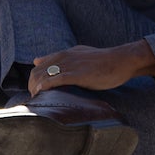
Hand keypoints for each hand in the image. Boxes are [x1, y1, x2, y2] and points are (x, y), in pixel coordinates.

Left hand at [25, 43, 147, 95]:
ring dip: (36, 90)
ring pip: (42, 77)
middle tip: (37, 100)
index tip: (37, 92)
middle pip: (36, 73)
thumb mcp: (79, 53)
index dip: (34, 80)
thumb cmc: (104, 60)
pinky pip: (54, 81)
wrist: (122, 60)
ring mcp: (69, 66)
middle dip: (32, 87)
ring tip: (39, 102)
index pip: (38, 66)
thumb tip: (38, 59)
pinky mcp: (77, 75)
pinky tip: (43, 96)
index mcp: (63, 54)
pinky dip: (45, 89)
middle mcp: (63, 58)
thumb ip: (60, 57)